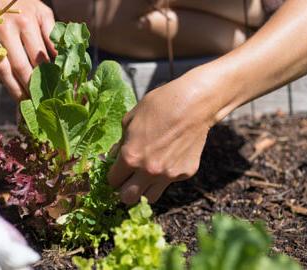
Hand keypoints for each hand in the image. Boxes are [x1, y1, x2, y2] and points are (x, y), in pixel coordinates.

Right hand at [0, 0, 56, 100]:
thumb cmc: (21, 3)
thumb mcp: (41, 12)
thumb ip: (52, 35)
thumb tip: (62, 60)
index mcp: (26, 23)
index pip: (39, 57)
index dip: (48, 75)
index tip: (56, 89)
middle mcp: (7, 31)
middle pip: (21, 67)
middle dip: (32, 87)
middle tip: (41, 102)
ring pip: (4, 72)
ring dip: (15, 90)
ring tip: (26, 103)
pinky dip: (1, 81)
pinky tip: (12, 89)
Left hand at [107, 70, 231, 204]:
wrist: (193, 104)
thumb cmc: (159, 106)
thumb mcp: (130, 119)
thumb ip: (120, 143)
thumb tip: (113, 157)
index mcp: (130, 157)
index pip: (113, 181)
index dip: (113, 176)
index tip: (117, 172)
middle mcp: (148, 171)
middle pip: (128, 199)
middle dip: (124, 190)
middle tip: (128, 180)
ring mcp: (168, 175)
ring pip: (150, 198)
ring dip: (144, 190)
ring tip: (146, 176)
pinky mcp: (185, 174)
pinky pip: (169, 183)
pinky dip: (165, 176)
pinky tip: (168, 158)